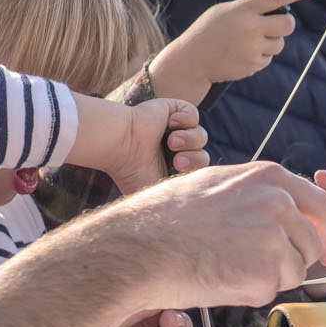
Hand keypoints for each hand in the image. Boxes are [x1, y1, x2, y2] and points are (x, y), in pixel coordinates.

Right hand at [69, 94, 206, 190]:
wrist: (122, 147)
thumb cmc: (133, 173)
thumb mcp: (157, 194)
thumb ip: (174, 202)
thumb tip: (189, 216)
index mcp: (171, 169)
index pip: (198, 171)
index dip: (195, 170)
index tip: (178, 172)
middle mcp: (173, 149)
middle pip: (203, 155)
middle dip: (194, 159)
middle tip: (177, 160)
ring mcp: (173, 129)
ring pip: (201, 135)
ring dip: (190, 139)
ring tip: (172, 141)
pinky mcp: (172, 110)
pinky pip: (193, 114)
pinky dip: (186, 119)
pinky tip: (171, 123)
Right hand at [125, 162, 325, 305]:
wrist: (140, 247)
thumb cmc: (166, 218)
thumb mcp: (214, 183)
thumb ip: (254, 193)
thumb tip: (277, 209)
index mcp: (269, 177)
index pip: (321, 204)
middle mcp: (280, 203)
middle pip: (313, 243)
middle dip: (296, 260)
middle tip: (266, 271)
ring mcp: (277, 237)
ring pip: (295, 270)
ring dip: (269, 277)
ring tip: (227, 267)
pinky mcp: (267, 272)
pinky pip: (271, 291)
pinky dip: (250, 293)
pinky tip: (220, 279)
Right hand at [151, 0, 316, 101]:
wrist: (192, 60)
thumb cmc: (209, 32)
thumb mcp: (224, 12)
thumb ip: (249, 10)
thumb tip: (280, 12)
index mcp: (243, 9)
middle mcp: (250, 28)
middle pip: (287, 24)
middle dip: (286, 24)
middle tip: (278, 25)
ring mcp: (252, 48)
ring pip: (279, 44)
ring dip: (271, 42)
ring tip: (247, 42)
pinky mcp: (253, 65)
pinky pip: (268, 58)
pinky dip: (260, 56)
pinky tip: (241, 54)